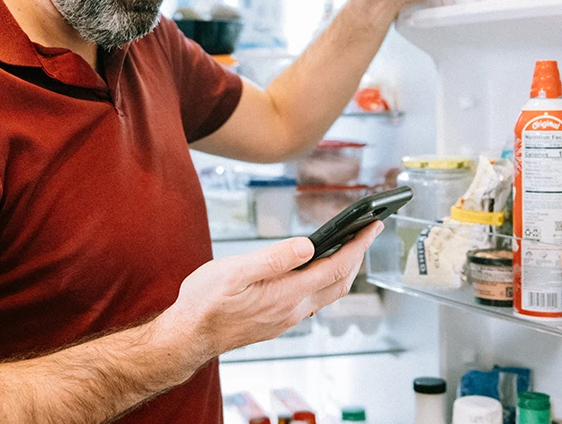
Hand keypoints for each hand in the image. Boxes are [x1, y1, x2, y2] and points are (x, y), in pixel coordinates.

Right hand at [159, 221, 384, 359]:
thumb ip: (273, 259)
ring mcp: (287, 318)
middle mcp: (293, 310)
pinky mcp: (278, 322)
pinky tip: (318, 270)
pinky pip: (314, 300)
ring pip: (329, 293)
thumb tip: (308, 246)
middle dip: (358, 255)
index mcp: (286, 294)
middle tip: (368, 231)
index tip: (373, 226)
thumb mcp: (234, 272)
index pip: (336, 267)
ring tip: (349, 247)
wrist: (188, 337)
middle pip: (340, 282)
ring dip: (344, 270)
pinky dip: (326, 281)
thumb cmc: (205, 302)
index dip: (358, 245)